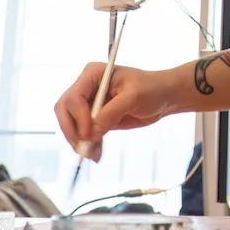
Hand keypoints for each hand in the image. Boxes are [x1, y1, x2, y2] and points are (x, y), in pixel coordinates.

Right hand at [54, 64, 176, 161]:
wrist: (164, 97)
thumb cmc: (152, 88)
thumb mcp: (133, 97)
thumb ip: (111, 113)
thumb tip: (91, 133)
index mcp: (93, 74)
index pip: (74, 97)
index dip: (78, 117)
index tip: (89, 134)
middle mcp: (87, 87)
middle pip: (65, 111)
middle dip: (72, 131)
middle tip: (84, 148)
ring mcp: (90, 104)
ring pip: (72, 125)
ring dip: (80, 142)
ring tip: (94, 155)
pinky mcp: (96, 118)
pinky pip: (85, 134)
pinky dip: (89, 145)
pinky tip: (97, 154)